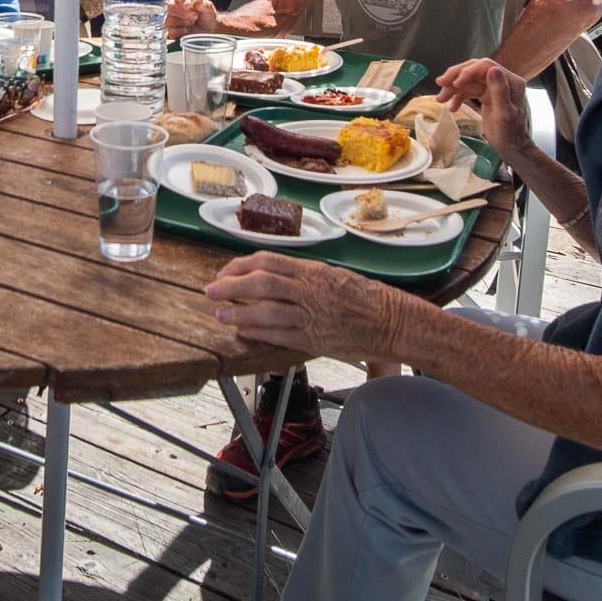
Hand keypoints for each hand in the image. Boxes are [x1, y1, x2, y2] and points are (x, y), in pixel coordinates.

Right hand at [165, 0, 217, 37]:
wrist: (209, 32)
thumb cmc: (208, 17)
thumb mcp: (209, 10)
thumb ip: (205, 4)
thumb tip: (199, 0)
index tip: (188, 5)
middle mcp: (176, 6)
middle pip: (171, 6)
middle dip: (183, 12)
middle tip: (195, 16)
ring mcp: (172, 19)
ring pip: (170, 19)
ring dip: (183, 22)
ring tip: (192, 22)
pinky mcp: (172, 30)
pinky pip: (171, 31)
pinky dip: (181, 32)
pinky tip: (187, 31)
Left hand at [204, 252, 403, 360]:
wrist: (391, 321)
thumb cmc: (364, 297)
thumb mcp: (333, 276)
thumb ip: (303, 276)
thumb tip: (271, 276)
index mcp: (312, 271)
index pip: (268, 261)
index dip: (241, 265)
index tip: (225, 271)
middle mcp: (309, 290)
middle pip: (261, 284)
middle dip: (231, 287)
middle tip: (211, 291)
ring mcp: (312, 315)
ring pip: (267, 310)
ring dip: (238, 312)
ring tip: (220, 314)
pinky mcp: (315, 339)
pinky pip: (280, 335)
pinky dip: (258, 332)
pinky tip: (243, 330)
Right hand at [436, 58, 529, 159]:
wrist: (512, 148)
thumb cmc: (511, 134)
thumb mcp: (505, 114)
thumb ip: (500, 91)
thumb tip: (492, 69)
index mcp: (511, 82)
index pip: (486, 67)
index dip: (468, 71)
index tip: (455, 83)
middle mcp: (502, 81)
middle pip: (474, 70)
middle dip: (456, 76)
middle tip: (440, 83)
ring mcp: (493, 88)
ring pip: (468, 81)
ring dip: (453, 88)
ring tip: (440, 98)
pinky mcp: (485, 95)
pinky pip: (468, 91)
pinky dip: (458, 97)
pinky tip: (451, 107)